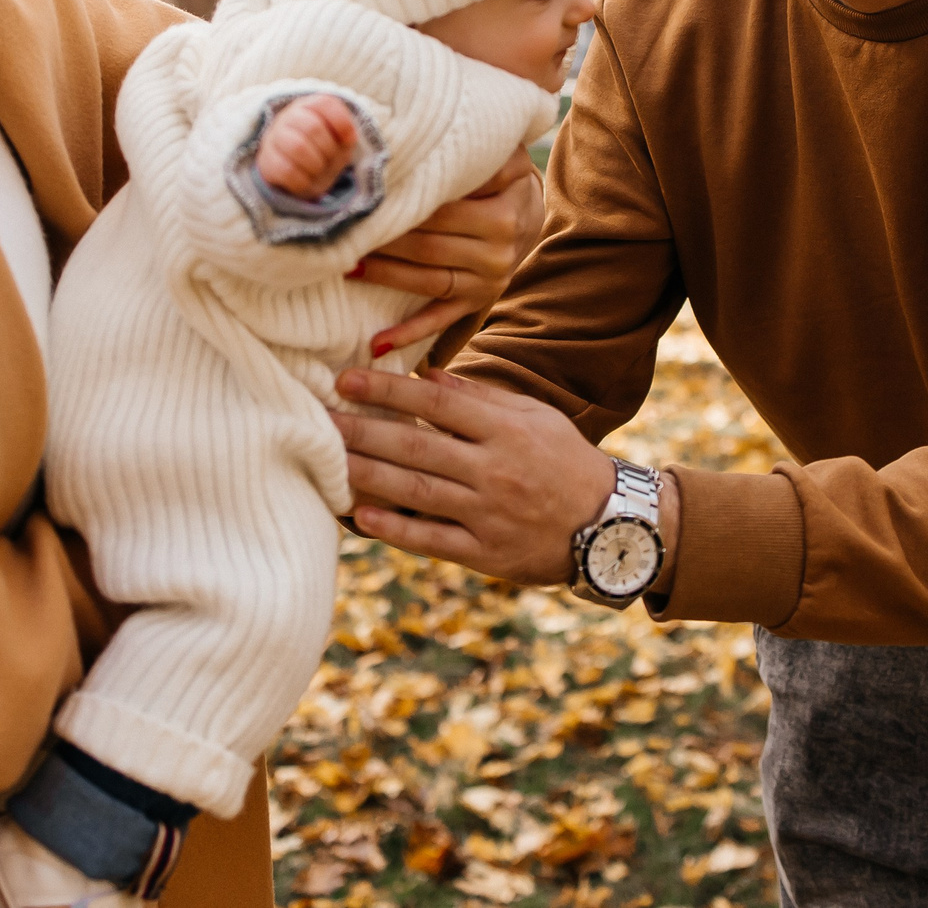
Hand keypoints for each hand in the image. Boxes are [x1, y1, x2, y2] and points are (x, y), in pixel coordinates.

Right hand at [256, 93, 358, 199]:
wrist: (295, 169)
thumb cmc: (321, 149)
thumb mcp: (338, 139)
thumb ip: (347, 134)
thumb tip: (349, 137)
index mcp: (309, 105)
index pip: (325, 103)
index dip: (342, 122)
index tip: (350, 140)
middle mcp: (288, 117)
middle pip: (312, 127)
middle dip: (329, 148)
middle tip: (331, 158)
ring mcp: (273, 138)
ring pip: (298, 147)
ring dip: (317, 164)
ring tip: (319, 169)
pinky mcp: (266, 161)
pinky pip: (287, 171)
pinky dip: (304, 180)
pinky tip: (307, 180)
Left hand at [330, 366, 615, 584]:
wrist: (609, 526)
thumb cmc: (566, 462)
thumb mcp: (535, 417)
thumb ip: (482, 398)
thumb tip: (429, 374)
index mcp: (504, 430)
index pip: (435, 402)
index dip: (388, 389)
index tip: (347, 378)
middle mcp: (493, 469)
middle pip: (415, 445)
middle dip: (361, 430)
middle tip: (318, 417)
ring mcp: (487, 513)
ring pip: (415, 490)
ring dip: (365, 474)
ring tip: (326, 459)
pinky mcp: (485, 552)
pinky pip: (431, 539)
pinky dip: (395, 528)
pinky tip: (360, 515)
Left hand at [357, 149, 544, 356]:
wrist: (530, 213)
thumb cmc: (503, 178)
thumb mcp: (505, 158)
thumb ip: (478, 152)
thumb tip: (428, 148)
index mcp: (502, 215)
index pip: (441, 211)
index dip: (401, 206)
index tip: (364, 202)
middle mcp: (497, 253)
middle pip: (428, 246)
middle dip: (384, 240)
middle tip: (341, 232)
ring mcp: (487, 282)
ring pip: (427, 280)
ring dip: (385, 276)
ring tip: (346, 266)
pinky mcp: (477, 302)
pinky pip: (441, 320)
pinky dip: (410, 333)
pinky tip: (377, 342)